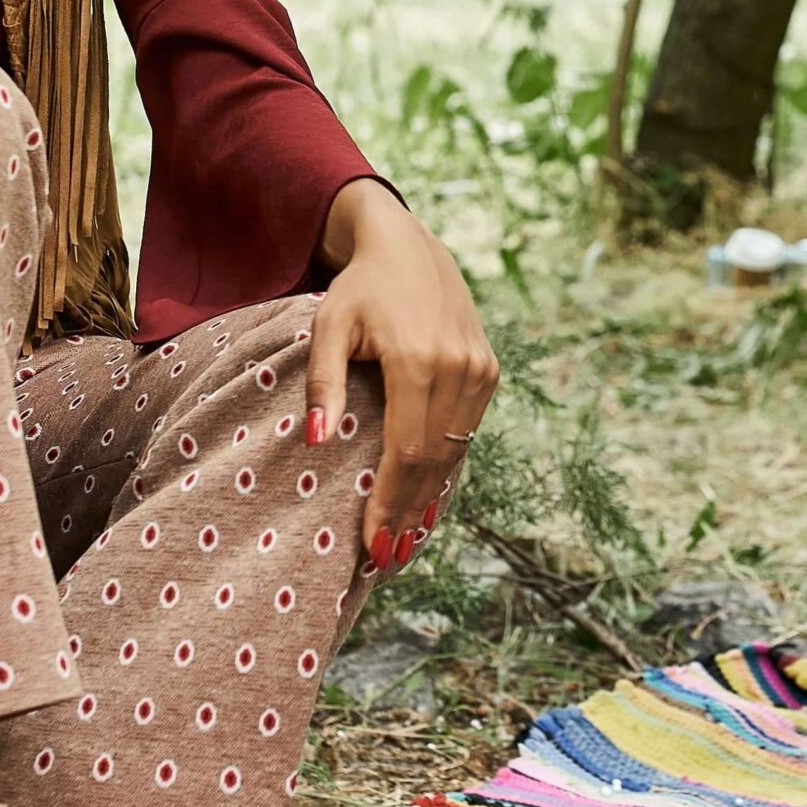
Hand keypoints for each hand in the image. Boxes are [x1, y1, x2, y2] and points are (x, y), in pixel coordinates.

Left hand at [303, 182, 499, 575]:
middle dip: (408, 513)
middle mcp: (457, 367)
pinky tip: (428, 497)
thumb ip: (323, 385)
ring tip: (405, 539)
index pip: (406, 452)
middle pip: (433, 461)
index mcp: (417, 360)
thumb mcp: (328, 327)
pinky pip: (467, 433)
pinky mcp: (488, 370)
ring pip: (455, 451)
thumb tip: (318, 443)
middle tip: (385, 558)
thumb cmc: (359, 290)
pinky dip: (447, 468)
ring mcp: (479, 369)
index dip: (389, 502)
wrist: (410, 248)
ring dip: (430, 498)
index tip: (371, 544)